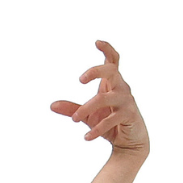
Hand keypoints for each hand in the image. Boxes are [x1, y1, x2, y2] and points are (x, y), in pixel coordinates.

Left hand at [50, 40, 148, 155]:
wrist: (130, 141)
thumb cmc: (110, 122)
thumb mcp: (88, 115)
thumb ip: (71, 108)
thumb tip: (52, 105)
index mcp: (112, 83)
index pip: (113, 61)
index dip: (107, 49)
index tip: (96, 42)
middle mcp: (121, 88)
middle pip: (111, 71)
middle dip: (96, 71)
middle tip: (80, 80)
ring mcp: (126, 101)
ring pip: (105, 98)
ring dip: (87, 108)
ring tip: (74, 119)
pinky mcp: (129, 115)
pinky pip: (111, 119)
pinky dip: (98, 128)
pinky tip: (86, 137)